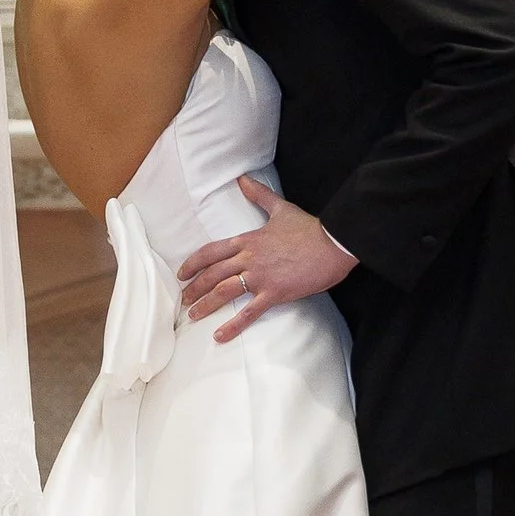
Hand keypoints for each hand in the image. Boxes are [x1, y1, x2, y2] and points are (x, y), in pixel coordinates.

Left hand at [179, 179, 354, 340]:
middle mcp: (249, 259)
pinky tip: (218, 336)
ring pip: (224, 292)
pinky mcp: (275, 293)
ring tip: (192, 316)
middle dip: (194, 288)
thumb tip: (242, 179)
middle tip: (182, 299)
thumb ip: (259, 195)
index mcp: (248, 240)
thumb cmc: (309, 227)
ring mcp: (260, 277)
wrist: (333, 243)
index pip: (211, 252)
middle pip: (212, 274)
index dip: (193, 263)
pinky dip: (232, 326)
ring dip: (205, 305)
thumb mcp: (280, 208)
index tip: (182, 274)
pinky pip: (249, 313)